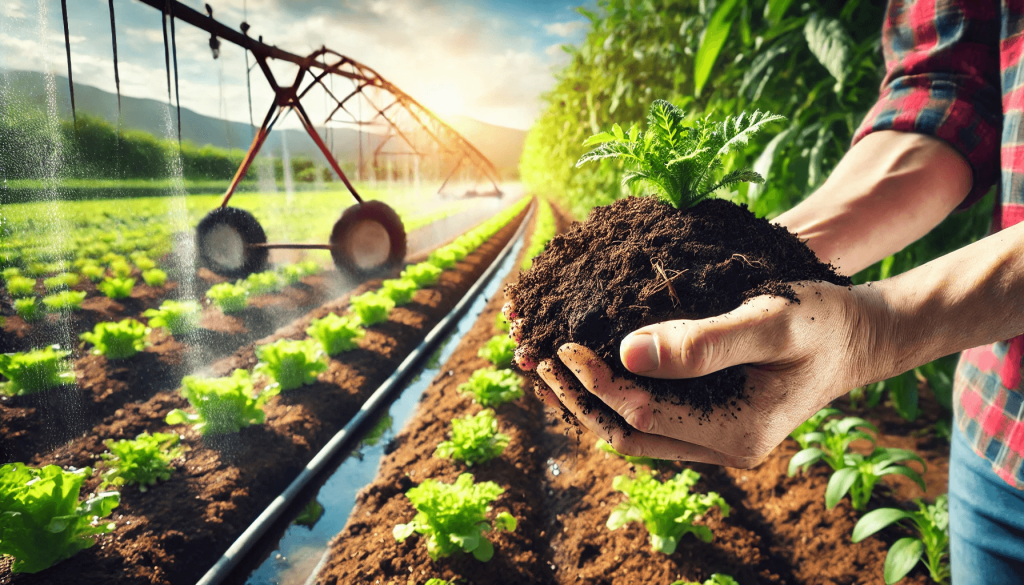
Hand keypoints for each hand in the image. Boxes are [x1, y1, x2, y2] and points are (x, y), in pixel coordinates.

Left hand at [521, 281, 898, 467]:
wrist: (859, 336)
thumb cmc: (824, 321)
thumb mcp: (771, 321)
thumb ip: (704, 342)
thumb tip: (627, 354)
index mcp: (737, 432)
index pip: (643, 416)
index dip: (596, 383)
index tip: (563, 343)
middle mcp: (722, 448)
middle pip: (628, 436)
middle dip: (577, 400)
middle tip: (537, 359)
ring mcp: (716, 439)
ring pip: (635, 432)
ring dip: (589, 400)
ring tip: (550, 364)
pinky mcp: (711, 421)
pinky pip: (651, 417)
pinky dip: (615, 393)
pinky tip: (592, 363)